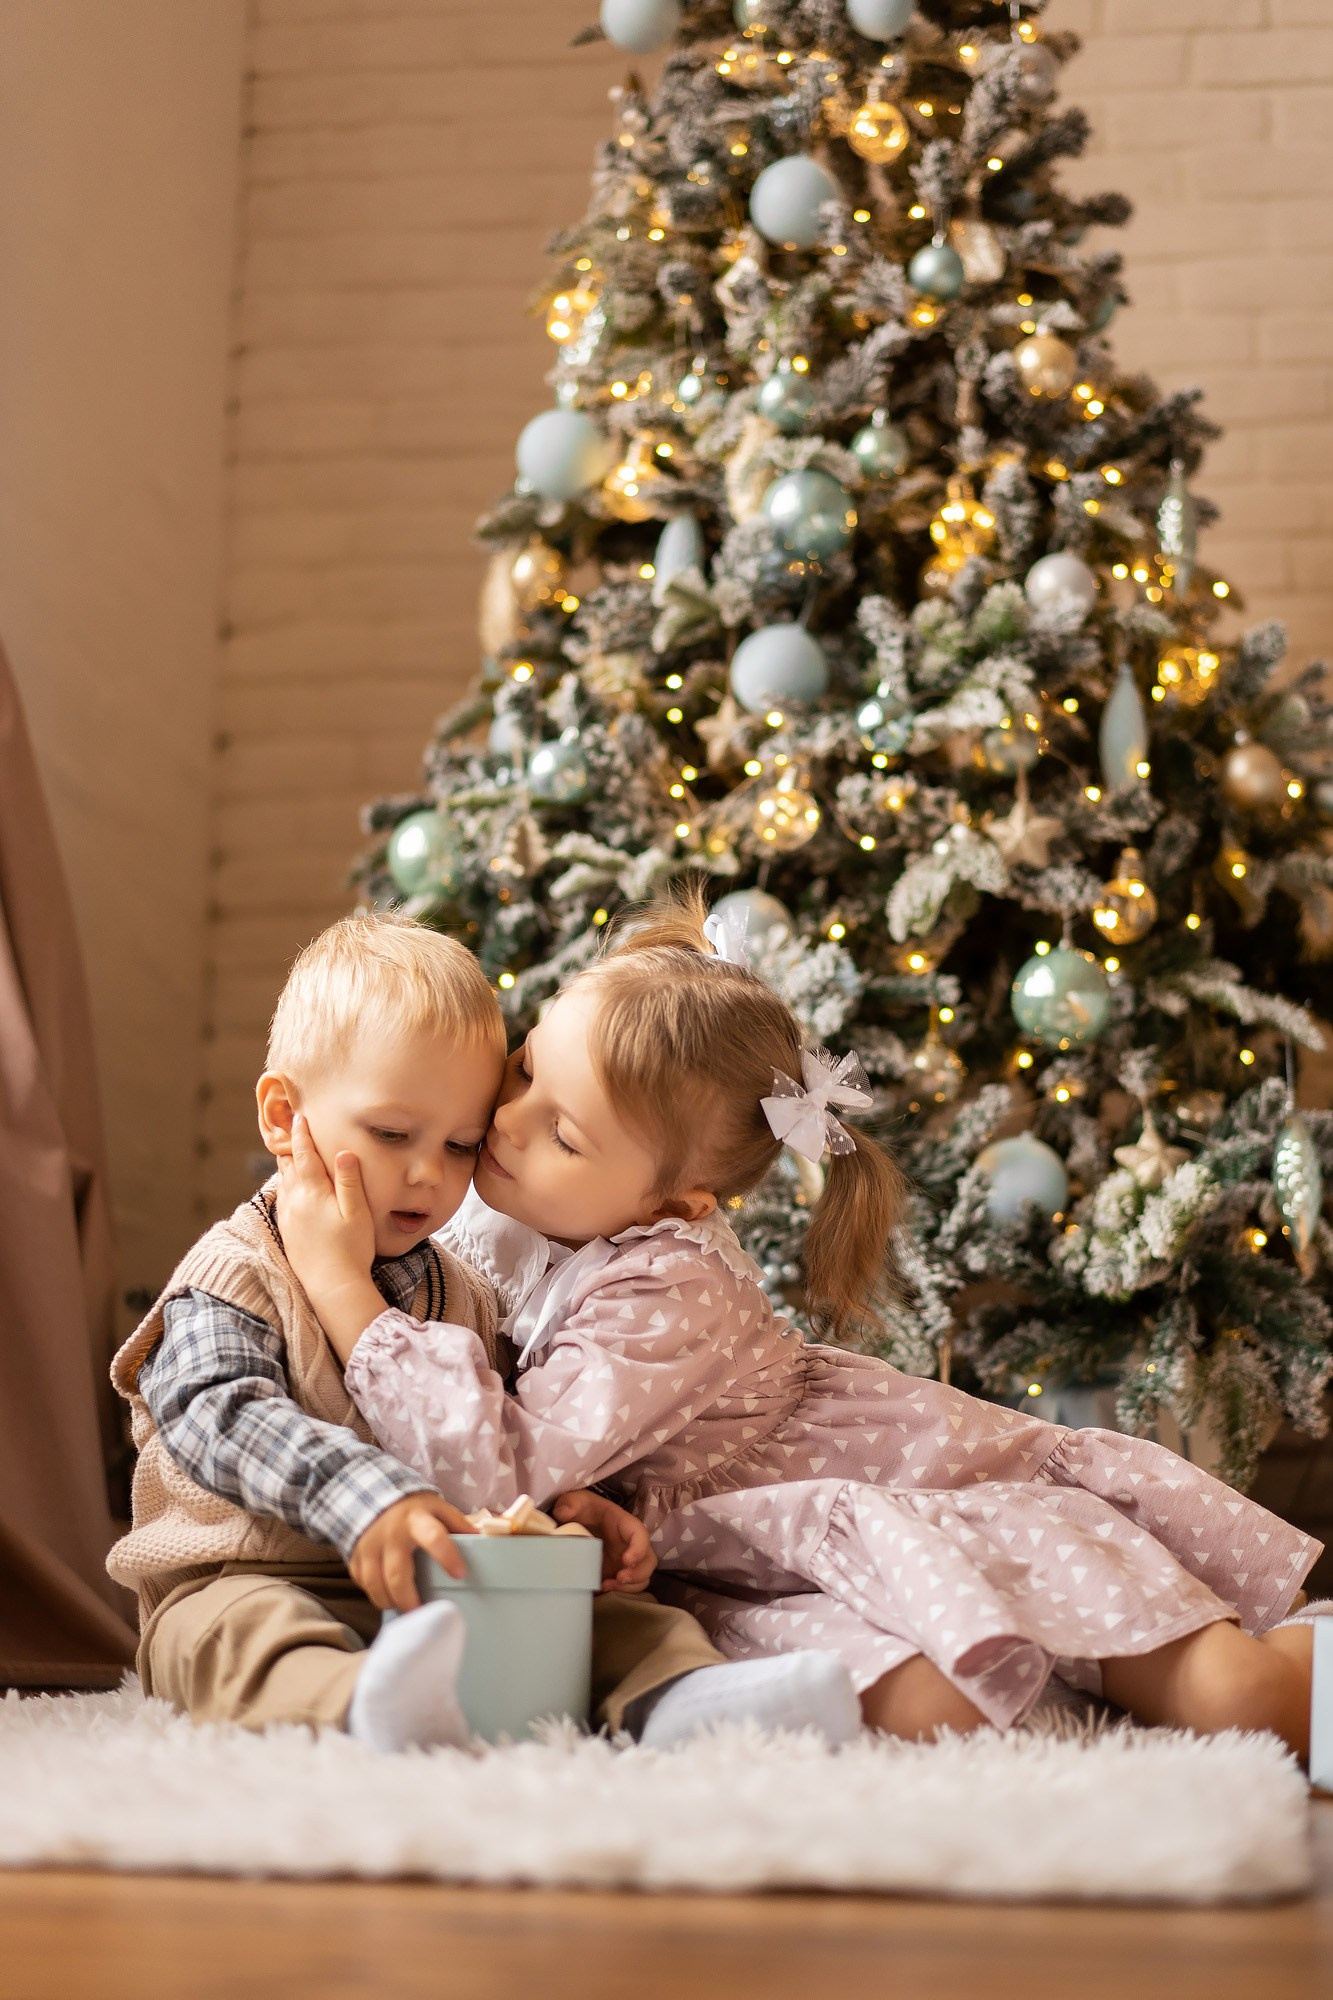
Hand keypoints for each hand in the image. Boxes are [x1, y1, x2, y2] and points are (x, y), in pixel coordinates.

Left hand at [275, 1114, 382, 1360]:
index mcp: (312, 1192)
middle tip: (288, 1128)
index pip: (303, 1155)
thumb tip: (342, 1151)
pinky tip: (290, 1188)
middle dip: (289, 1146)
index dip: (301, 1135)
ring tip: (288, 1153)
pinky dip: (285, 1185)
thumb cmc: (351, 1249)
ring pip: (283, 1182)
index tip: (299, 1117)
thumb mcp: (357, 1212)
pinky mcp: (287, 1232)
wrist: (331, 1287)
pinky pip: (283, 1200)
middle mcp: (294, 1202)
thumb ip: (349, 1180)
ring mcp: (288, 1218)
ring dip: (286, 1165)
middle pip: (287, 1165)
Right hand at [350, 1491, 472, 1611]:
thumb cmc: (413, 1509)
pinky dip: (377, 1595)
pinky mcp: (355, 1557)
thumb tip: (484, 1543)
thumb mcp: (438, 1508)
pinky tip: (389, 1597)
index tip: (460, 1574)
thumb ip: (458, 1525)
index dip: (447, 1556)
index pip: (434, 1537)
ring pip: (376, 1584)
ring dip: (392, 1602)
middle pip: (398, 1574)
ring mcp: (369, 1546)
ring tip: (407, 1609)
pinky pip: (364, 1584)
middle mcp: (390, 1533)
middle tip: (422, 1613)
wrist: (371, 1494)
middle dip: (409, 1599)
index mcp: (417, 1519)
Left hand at [553, 1489, 654, 1592]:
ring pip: (642, 1577)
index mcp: (623, 1524)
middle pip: (648, 1560)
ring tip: (606, 1587)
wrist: (575, 1523)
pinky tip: (600, 1592)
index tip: (626, 1560)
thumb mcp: (574, 1500)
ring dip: (630, 1587)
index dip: (639, 1548)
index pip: (640, 1534)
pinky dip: (619, 1594)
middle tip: (619, 1578)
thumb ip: (569, 1503)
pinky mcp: (616, 1574)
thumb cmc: (581, 1509)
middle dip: (639, 1573)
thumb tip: (563, 1513)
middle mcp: (629, 1544)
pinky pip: (627, 1589)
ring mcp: (624, 1562)